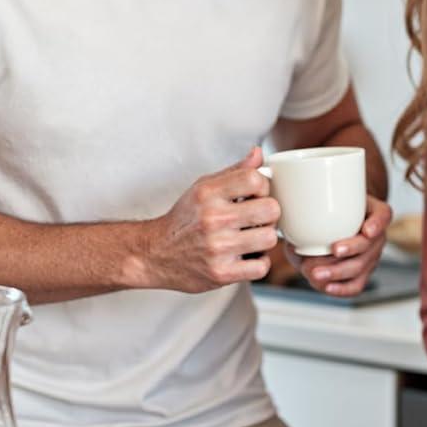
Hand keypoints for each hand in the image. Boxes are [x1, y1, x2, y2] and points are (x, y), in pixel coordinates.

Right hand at [145, 148, 279, 291]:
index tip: (257, 195)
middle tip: (259, 217)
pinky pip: (262, 266)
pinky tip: (248, 256)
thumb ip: (234, 171)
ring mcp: (217, 248)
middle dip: (269, 213)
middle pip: (271, 209)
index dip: (263, 186)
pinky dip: (259, 262)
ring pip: (269, 238)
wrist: (155, 253)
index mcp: (208, 193)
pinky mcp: (221, 273)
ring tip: (252, 237)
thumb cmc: (185, 219)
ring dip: (265, 238)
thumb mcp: (203, 188)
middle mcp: (213, 219)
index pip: (255, 179)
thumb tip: (258, 153)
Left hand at [290, 195, 391, 296]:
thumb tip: (293, 234)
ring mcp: (370, 257)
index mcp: (371, 213)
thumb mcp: (321, 206)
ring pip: (361, 268)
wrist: (329, 227)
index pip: (383, 215)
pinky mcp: (360, 275)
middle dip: (352, 249)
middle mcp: (375, 236)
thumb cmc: (326, 213)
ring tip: (316, 273)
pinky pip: (355, 285)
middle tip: (334, 250)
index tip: (366, 230)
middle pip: (369, 245)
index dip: (377, 224)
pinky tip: (327, 287)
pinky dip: (341, 288)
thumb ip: (310, 216)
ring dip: (338, 272)